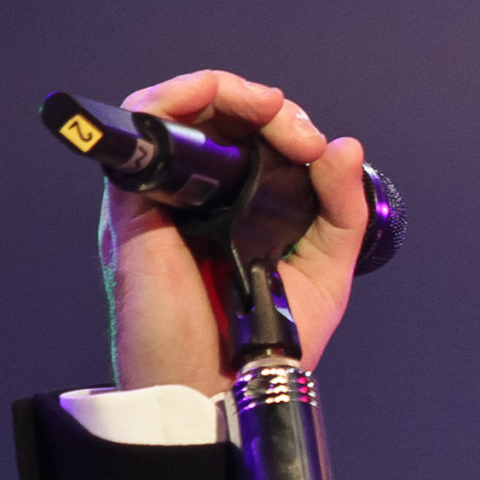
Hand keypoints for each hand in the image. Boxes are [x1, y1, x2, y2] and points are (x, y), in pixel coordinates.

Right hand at [100, 70, 370, 393]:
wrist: (224, 388)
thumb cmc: (269, 338)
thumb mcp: (327, 267)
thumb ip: (342, 208)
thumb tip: (345, 147)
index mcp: (240, 206)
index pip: (252, 135)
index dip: (285, 122)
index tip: (317, 149)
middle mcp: (197, 196)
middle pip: (215, 112)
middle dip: (263, 103)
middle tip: (298, 134)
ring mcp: (163, 198)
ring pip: (173, 108)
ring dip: (224, 90)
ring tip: (269, 111)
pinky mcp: (133, 208)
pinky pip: (138, 133)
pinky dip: (170, 101)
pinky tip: (212, 102)